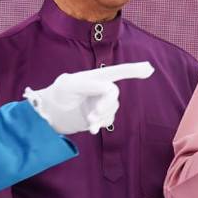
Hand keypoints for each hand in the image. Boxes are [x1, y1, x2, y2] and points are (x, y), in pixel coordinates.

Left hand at [24, 62, 154, 134]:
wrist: (47, 115)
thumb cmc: (57, 94)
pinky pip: (108, 120)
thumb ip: (91, 84)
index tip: (149, 69)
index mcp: (94, 76)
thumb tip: (110, 90)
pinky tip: (92, 128)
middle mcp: (100, 88)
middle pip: (113, 94)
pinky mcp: (98, 117)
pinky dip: (101, 124)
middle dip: (106, 104)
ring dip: (102, 116)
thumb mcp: (70, 85)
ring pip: (112, 108)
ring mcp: (100, 103)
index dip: (134, 70)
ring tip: (89, 122)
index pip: (117, 71)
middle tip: (94, 114)